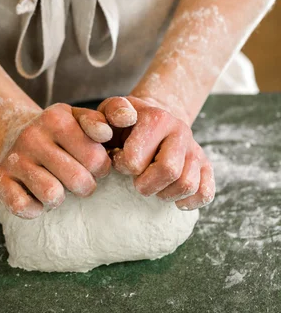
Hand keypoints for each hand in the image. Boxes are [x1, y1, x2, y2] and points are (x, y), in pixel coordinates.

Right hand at [0, 103, 112, 218]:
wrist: (13, 132)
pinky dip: (34, 209)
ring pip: (51, 194)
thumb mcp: (78, 118)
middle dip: (86, 186)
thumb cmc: (58, 132)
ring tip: (58, 186)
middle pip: (78, 180)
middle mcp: (32, 136)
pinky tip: (36, 196)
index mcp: (56, 119)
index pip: (96, 158)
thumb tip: (106, 134)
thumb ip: (98, 122)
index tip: (93, 165)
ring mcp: (14, 158)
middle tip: (79, 179)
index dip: (101, 168)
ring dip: (60, 197)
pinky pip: (23, 207)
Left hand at [98, 96, 214, 210]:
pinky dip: (189, 202)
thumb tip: (118, 123)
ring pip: (188, 184)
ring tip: (153, 186)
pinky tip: (173, 198)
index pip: (136, 159)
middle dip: (146, 185)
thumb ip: (106, 113)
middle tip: (137, 181)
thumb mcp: (111, 110)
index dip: (123, 166)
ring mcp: (195, 150)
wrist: (155, 118)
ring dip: (165, 194)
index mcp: (157, 118)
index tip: (119, 160)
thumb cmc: (126, 121)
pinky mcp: (206, 166)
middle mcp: (181, 131)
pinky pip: (205, 193)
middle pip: (169, 171)